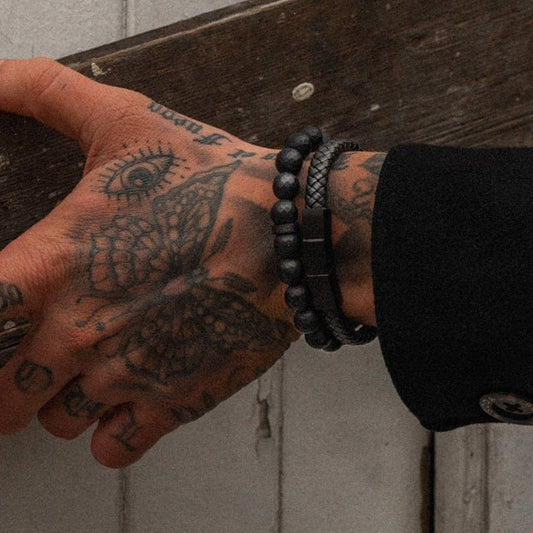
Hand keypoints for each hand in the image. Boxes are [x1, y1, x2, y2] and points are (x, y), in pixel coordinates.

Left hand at [0, 58, 295, 466]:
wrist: (290, 233)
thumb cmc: (214, 180)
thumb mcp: (126, 119)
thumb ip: (45, 91)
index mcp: (53, 267)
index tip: (3, 310)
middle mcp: (76, 333)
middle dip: (9, 379)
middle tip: (35, 353)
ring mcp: (124, 377)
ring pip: (53, 424)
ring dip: (64, 399)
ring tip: (95, 365)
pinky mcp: (171, 403)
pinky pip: (111, 450)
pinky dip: (111, 433)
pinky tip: (129, 397)